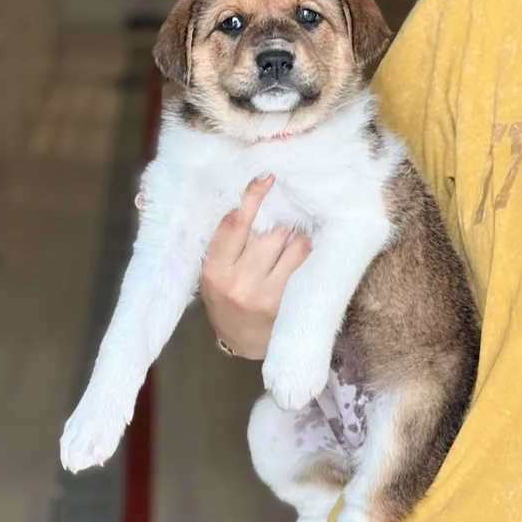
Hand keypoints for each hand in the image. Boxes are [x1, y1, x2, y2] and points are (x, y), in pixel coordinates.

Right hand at [200, 176, 311, 359]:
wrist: (241, 343)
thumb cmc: (227, 301)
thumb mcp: (215, 274)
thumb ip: (227, 244)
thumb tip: (251, 203)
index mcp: (214, 270)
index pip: (235, 224)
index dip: (252, 197)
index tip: (266, 178)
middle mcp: (238, 282)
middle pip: (271, 232)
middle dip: (280, 223)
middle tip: (283, 225)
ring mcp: (265, 295)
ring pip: (294, 245)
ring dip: (297, 238)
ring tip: (292, 244)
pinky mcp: (287, 305)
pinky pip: (305, 265)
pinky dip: (307, 255)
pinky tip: (303, 257)